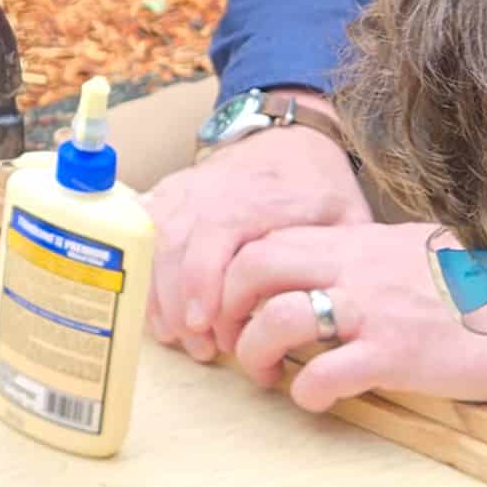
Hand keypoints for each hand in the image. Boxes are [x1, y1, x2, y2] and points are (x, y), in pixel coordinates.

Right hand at [147, 106, 369, 360]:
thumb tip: (337, 309)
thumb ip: (341, 259)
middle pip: (176, 247)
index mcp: (257, 198)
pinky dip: (144, 273)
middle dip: (179, 304)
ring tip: (177, 338)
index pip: (215, 236)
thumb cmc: (317, 185)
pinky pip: (141, 235)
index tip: (206, 327)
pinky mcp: (168, 195)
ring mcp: (185, 191)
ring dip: (159, 295)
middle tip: (200, 349)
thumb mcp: (345, 214)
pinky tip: (155, 309)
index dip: (203, 282)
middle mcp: (212, 191)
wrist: (287, 138)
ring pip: (154, 244)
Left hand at [222, 222, 486, 411]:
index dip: (230, 275)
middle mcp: (355, 269)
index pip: (265, 241)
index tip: (228, 308)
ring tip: (266, 374)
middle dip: (225, 308)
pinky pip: (326, 375)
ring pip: (278, 319)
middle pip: (254, 268)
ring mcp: (373, 311)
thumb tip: (311, 272)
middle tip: (230, 341)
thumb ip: (355, 258)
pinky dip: (306, 394)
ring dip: (254, 353)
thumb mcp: (405, 251)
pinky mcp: (396, 355)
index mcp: (354, 243)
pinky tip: (315, 399)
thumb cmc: (469, 283)